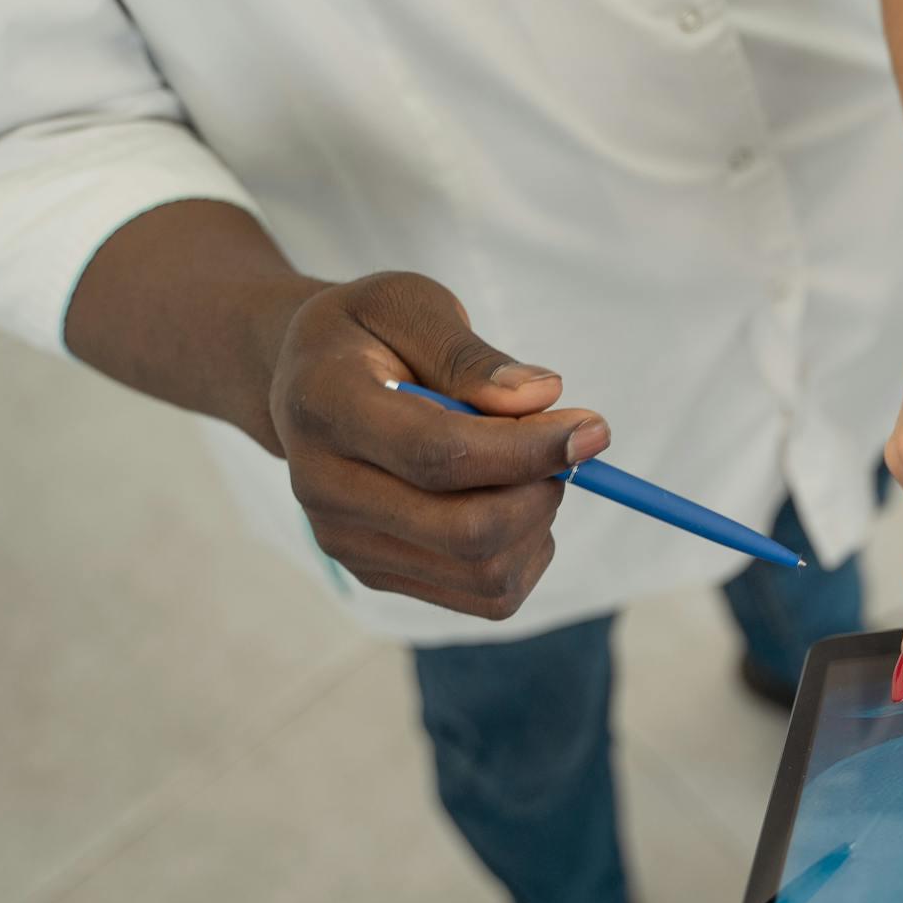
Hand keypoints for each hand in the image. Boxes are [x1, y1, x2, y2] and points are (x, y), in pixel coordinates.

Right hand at [266, 271, 608, 619]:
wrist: (308, 383)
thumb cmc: (370, 335)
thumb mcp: (411, 305)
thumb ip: (471, 355)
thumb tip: (543, 398)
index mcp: (326, 407)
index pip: (440, 454)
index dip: (529, 450)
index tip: (594, 429)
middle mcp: (322, 488)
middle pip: (466, 531)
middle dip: (542, 491)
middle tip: (563, 446)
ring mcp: (346, 542)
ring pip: (485, 573)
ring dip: (537, 522)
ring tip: (526, 467)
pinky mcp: (375, 575)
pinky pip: (485, 596)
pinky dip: (526, 554)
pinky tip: (512, 504)